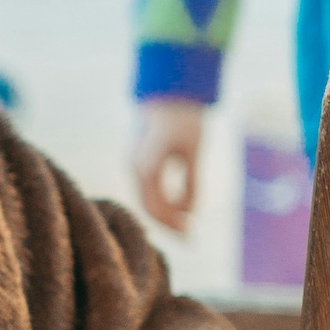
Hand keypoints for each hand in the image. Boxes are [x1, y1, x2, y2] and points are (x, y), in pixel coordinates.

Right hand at [134, 100, 204, 231]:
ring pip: (146, 199)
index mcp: (147, 165)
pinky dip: (161, 202)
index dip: (174, 223)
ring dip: (165, 214)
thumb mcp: (195, 150)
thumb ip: (193, 182)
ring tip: (186, 226)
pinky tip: (177, 209)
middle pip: (148, 206)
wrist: (166, 92)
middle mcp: (135, 167)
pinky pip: (147, 190)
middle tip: (191, 238)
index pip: (156, 206)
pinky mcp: (138, 161)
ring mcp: (133, 163)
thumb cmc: (184, 118)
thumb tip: (191, 212)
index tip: (192, 234)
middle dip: (169, 224)